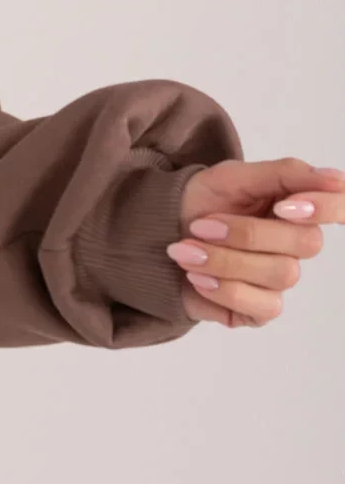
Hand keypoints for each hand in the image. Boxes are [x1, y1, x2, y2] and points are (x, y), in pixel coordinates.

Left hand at [169, 158, 344, 328]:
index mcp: (296, 207)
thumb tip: (334, 179)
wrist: (157, 233)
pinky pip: (264, 306)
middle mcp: (295, 245)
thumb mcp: (234, 176)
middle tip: (200, 226)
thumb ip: (285, 173)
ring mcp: (280, 279)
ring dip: (224, 260)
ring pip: (281, 274)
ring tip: (186, 250)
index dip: (325, 208)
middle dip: (246, 233)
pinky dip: (223, 289)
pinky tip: (196, 277)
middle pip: (306, 243)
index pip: (339, 207)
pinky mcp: (261, 309)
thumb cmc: (201, 201)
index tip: (285, 206)